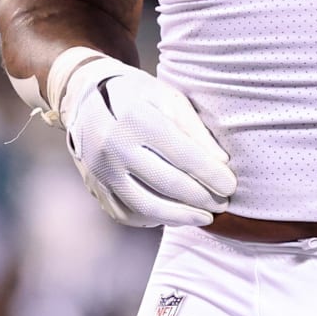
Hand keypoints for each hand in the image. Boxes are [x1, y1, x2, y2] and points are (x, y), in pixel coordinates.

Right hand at [60, 54, 236, 227]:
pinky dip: (154, 219)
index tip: (231, 186)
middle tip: (223, 205)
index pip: (183, 154)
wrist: (85, 99)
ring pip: (146, 206)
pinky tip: (175, 215)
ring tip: (205, 217)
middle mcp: (113, 146)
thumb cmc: (138, 96)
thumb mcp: (168, 98)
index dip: (211, 174)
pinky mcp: (95, 187)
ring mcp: (101, 170)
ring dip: (181, 217)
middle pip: (167, 183)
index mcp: (136, 118)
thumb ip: (194, 129)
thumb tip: (221, 163)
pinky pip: (127, 213)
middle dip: (201, 198)